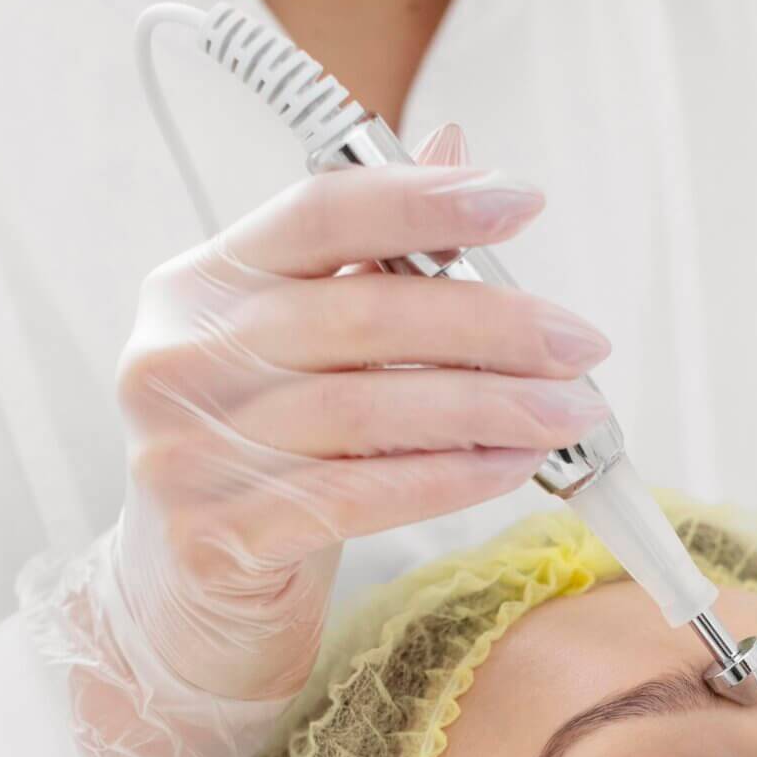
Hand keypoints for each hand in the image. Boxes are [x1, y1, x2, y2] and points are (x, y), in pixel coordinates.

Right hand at [16, 121, 611, 756]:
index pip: (315, 216)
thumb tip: (454, 152)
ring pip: (365, 412)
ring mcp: (185, 452)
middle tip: (579, 342)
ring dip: (486, 409)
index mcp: (196, 288)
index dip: (421, 201)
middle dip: (488, 326)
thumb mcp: (302, 360)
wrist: (189, 605)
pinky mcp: (215, 538)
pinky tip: (510, 470)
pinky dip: (446, 480)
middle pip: (356, 317)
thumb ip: (369, 266)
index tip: (519, 202)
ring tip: (567, 414)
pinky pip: (356, 497)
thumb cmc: (261, 468)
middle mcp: (176, 359)